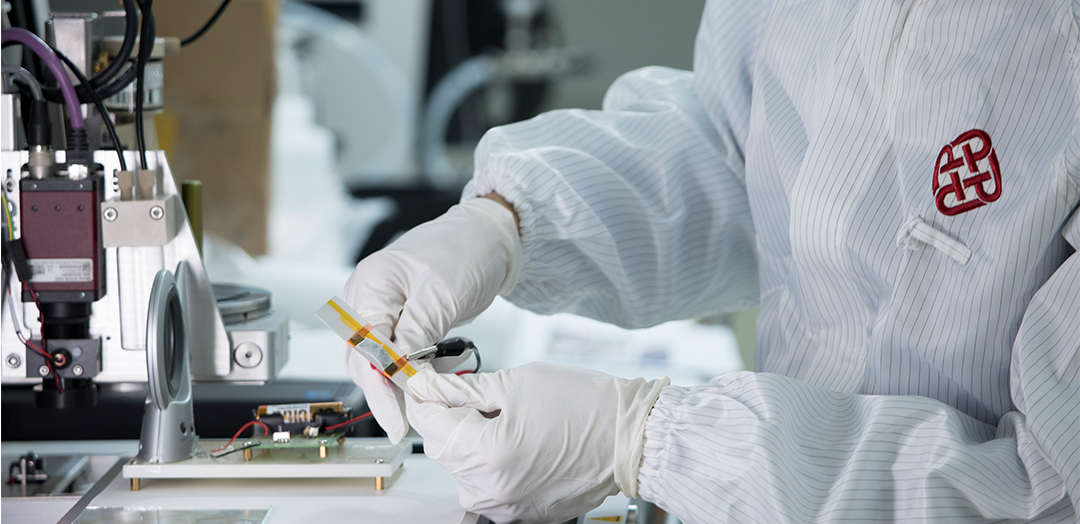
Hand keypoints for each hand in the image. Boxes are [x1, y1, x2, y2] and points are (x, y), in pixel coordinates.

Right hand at [343, 197, 520, 442]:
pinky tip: (437, 377)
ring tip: (429, 402)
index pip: (364, 348)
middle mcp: (368, 297)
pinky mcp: (403, 317)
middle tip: (411, 422)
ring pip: (380, 360)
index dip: (379, 388)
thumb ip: (415, 337)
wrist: (491, 234)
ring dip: (403, 382)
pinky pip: (399, 351)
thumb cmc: (468, 250)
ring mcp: (383, 307)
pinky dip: (416, 369)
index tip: (397, 419)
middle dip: (388, 391)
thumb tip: (400, 377)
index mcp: (370, 286)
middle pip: (365, 358)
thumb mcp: (441, 296)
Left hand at [406, 363, 669, 523]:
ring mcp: (509, 507)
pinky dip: (493, 462)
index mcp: (487, 456)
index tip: (424, 384)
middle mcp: (492, 490)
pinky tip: (515, 438)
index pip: (431, 426)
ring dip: (471, 443)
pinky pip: (492, 486)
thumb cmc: (585, 406)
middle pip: (445, 452)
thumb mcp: (515, 383)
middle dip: (449, 420)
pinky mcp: (525, 513)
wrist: (631, 437)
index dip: (425, 400)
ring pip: (466, 472)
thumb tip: (429, 386)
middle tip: (468, 392)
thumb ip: (464, 389)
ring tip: (501, 416)